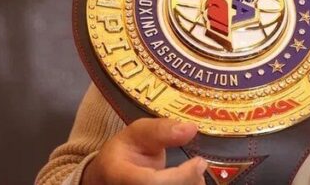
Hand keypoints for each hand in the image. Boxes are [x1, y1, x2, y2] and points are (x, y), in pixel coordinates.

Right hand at [82, 118, 206, 184]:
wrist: (109, 175)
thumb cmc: (124, 151)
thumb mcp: (137, 132)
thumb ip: (161, 129)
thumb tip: (191, 129)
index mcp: (119, 175)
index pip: (152, 183)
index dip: (181, 176)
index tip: (199, 162)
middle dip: (189, 181)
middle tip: (200, 166)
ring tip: (193, 172)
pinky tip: (188, 181)